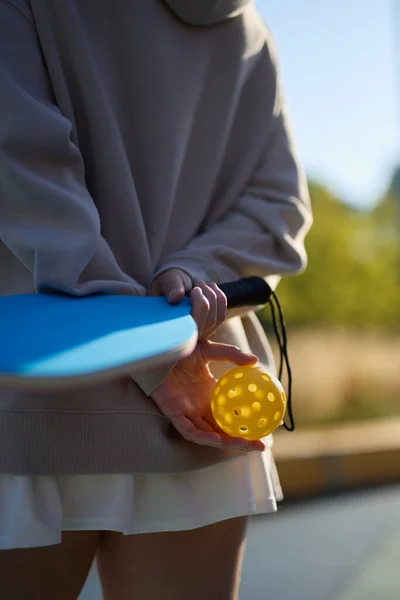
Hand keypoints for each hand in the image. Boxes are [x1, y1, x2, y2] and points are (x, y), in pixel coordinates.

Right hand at [149, 268, 226, 338]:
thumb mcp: (167, 281)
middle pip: (207, 323)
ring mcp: (200, 334)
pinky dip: (220, 298)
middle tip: (198, 284)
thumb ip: (171, 287)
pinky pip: (221, 316)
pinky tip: (212, 287)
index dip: (199, 309)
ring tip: (203, 284)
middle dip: (207, 298)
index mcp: (172, 327)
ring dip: (214, 297)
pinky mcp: (209, 328)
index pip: (189, 327)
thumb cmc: (169, 286)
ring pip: (216, 319)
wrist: (175, 287)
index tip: (196, 290)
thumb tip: (176, 296)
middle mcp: (187, 336)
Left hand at [151, 339, 265, 451]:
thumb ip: (231, 355)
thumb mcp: (210, 350)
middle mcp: (201, 407)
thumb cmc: (181, 350)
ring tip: (247, 445)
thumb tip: (255, 360)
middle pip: (225, 430)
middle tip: (263, 445)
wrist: (159, 351)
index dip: (248, 422)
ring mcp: (188, 413)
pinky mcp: (174, 414)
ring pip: (211, 435)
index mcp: (210, 394)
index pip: (232, 413)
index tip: (268, 425)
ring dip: (228, 442)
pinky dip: (203, 436)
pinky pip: (190, 431)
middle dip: (243, 440)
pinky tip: (218, 438)